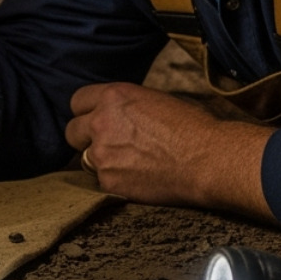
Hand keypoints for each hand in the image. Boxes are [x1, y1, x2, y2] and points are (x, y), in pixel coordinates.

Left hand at [65, 82, 274, 221]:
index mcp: (114, 97)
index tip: (94, 119)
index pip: (77, 101)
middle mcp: (101, 123)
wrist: (208, 160)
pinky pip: (100, 181)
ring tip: (127, 163)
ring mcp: (102, 155)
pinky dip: (114, 181)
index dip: (86, 111)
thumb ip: (126, 107)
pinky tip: (137, 178)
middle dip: (85, 138)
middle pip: (72, 131)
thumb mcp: (156, 100)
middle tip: (107, 144)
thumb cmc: (193, 127)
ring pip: (84, 159)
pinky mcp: (109, 182)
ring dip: (100, 161)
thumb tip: (119, 114)